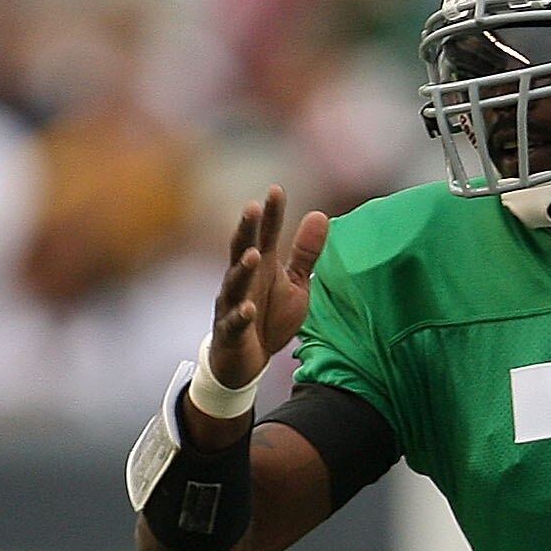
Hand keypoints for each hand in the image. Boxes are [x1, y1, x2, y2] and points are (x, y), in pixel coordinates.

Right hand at [204, 186, 329, 396]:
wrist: (247, 361)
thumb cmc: (270, 316)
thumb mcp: (295, 284)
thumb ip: (306, 253)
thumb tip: (321, 214)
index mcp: (260, 266)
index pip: (265, 234)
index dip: (271, 214)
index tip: (276, 190)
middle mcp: (243, 280)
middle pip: (241, 249)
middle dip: (246, 230)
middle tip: (252, 207)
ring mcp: (233, 304)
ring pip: (235, 284)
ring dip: (242, 269)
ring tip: (252, 254)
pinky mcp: (230, 331)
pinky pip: (234, 322)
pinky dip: (240, 315)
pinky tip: (248, 308)